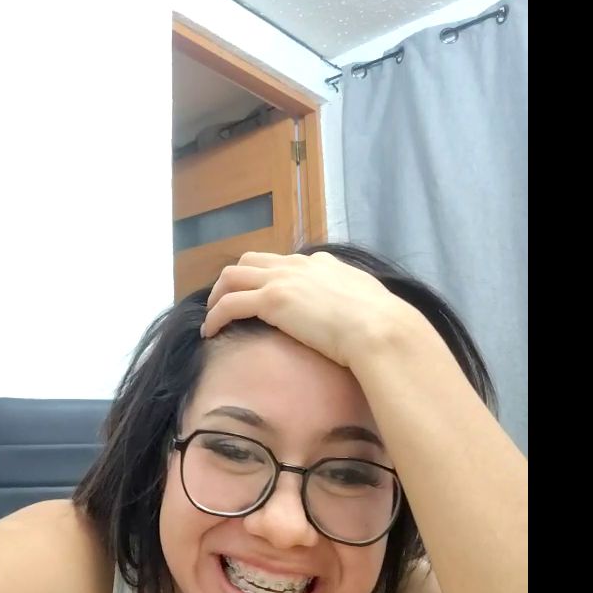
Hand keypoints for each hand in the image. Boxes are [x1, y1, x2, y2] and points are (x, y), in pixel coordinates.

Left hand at [202, 251, 419, 370]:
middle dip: (233, 279)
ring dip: (217, 295)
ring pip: (232, 277)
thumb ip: (351, 297)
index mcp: (320, 264)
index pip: (281, 261)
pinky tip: (210, 332)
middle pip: (249, 261)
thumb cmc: (381, 322)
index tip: (258, 296)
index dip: (263, 277)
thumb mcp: (365, 300)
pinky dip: (214, 316)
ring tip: (211, 317)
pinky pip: (229, 304)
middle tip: (225, 302)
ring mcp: (282, 280)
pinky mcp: (271, 301)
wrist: (379, 328)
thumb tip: (353, 309)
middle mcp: (297, 265)